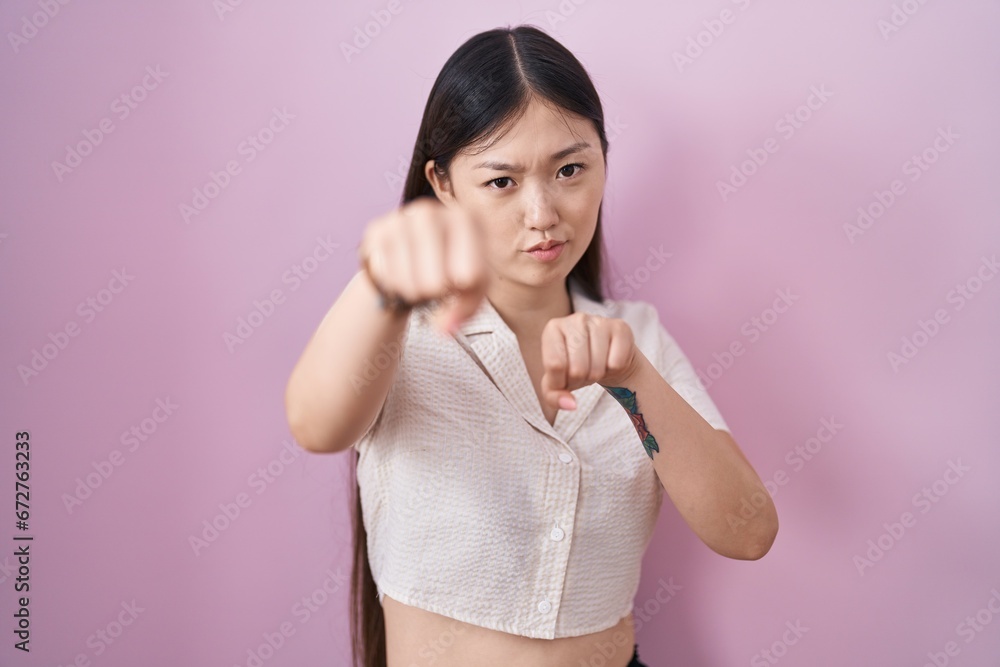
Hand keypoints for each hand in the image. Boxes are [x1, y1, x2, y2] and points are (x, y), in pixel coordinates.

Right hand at [358, 196, 489, 333]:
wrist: (413, 249)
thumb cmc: (450, 267)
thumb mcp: (471, 287)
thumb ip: (465, 311)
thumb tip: (444, 328)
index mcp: (467, 219)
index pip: (471, 276)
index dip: (464, 293)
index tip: (461, 284)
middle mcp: (432, 212)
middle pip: (436, 283)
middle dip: (436, 294)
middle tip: (436, 284)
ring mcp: (401, 219)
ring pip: (410, 285)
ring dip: (415, 294)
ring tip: (419, 279)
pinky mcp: (377, 232)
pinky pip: (387, 279)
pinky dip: (395, 287)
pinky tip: (401, 273)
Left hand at [539, 313, 641, 411]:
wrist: (607, 357)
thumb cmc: (576, 368)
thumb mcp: (558, 384)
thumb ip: (554, 397)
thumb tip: (570, 404)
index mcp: (553, 328)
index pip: (554, 365)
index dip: (561, 381)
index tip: (565, 379)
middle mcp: (575, 319)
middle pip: (576, 368)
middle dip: (580, 380)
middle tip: (583, 373)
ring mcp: (599, 320)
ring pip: (597, 367)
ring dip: (597, 376)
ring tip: (595, 367)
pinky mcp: (620, 327)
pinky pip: (616, 363)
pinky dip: (614, 369)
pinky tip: (610, 360)